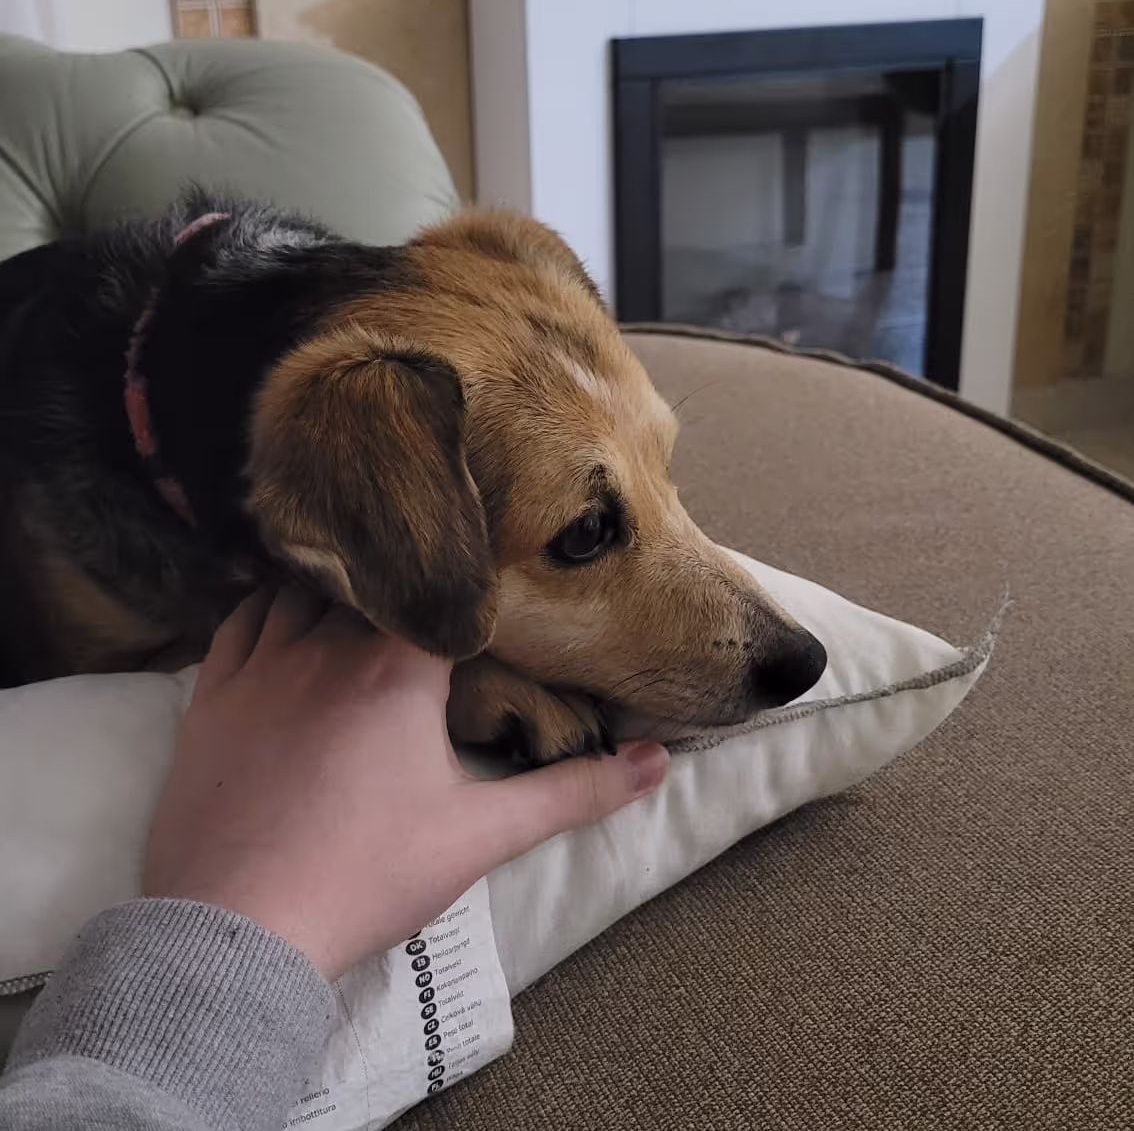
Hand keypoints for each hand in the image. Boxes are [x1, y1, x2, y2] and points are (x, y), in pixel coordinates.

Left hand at [144, 587, 668, 978]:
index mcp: (398, 670)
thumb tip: (657, 761)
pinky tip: (282, 617)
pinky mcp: (211, 696)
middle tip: (422, 593)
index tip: (482, 584)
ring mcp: (261, 667)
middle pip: (371, 586)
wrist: (241, 931)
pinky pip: (238, 623)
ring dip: (334, 590)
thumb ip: (575, 792)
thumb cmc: (369, 876)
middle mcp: (327, 647)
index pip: (440, 595)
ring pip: (300, 590)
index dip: (464, 587)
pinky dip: (265, 608)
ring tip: (360, 599)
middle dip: (401, 588)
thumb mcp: (482, 836)